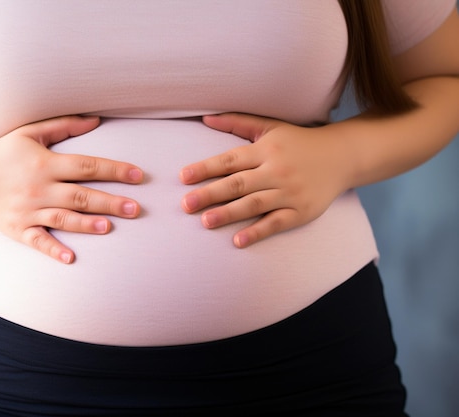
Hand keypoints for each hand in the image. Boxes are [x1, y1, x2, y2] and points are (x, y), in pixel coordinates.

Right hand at [0, 115, 142, 262]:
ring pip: (63, 218)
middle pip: (80, 195)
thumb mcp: (31, 132)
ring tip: (109, 227)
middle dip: (110, 202)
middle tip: (136, 208)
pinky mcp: (18, 229)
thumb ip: (64, 126)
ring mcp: (28, 210)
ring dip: (86, 224)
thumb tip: (97, 120)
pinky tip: (71, 258)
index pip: (87, 166)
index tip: (138, 175)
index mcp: (45, 163)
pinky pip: (37, 241)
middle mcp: (38, 187)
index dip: (115, 170)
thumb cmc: (4, 152)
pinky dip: (53, 250)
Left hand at [179, 113, 348, 247]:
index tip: (183, 176)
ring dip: (228, 214)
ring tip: (205, 221)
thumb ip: (237, 123)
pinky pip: (276, 223)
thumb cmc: (299, 141)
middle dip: (210, 194)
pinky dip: (257, 232)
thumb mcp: (270, 127)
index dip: (205, 168)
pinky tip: (237, 241)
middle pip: (238, 184)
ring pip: (254, 204)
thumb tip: (205, 118)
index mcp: (266, 150)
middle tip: (186, 204)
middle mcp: (276, 171)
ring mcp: (289, 192)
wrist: (343, 156)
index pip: (230, 160)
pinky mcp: (301, 212)